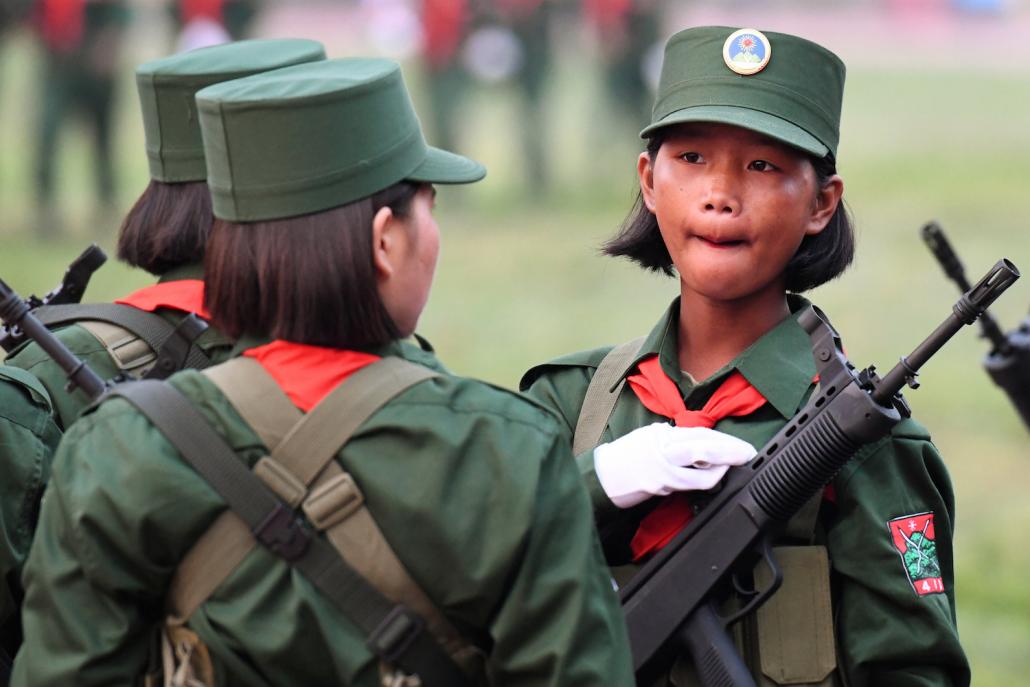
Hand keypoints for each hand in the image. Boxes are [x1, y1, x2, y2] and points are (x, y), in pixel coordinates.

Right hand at [593, 422, 755, 507]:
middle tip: (747, 454)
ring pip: (698, 466)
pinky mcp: (657, 484)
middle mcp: (661, 446)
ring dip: (720, 469)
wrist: (600, 476)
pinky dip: (704, 481)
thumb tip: (699, 444)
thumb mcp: (648, 438)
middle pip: (702, 445)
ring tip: (732, 468)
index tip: (741, 446)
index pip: (698, 433)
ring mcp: (660, 466)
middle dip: (728, 451)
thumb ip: (672, 440)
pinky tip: (714, 480)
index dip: (723, 440)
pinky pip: (687, 483)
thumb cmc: (625, 458)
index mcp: (661, 433)